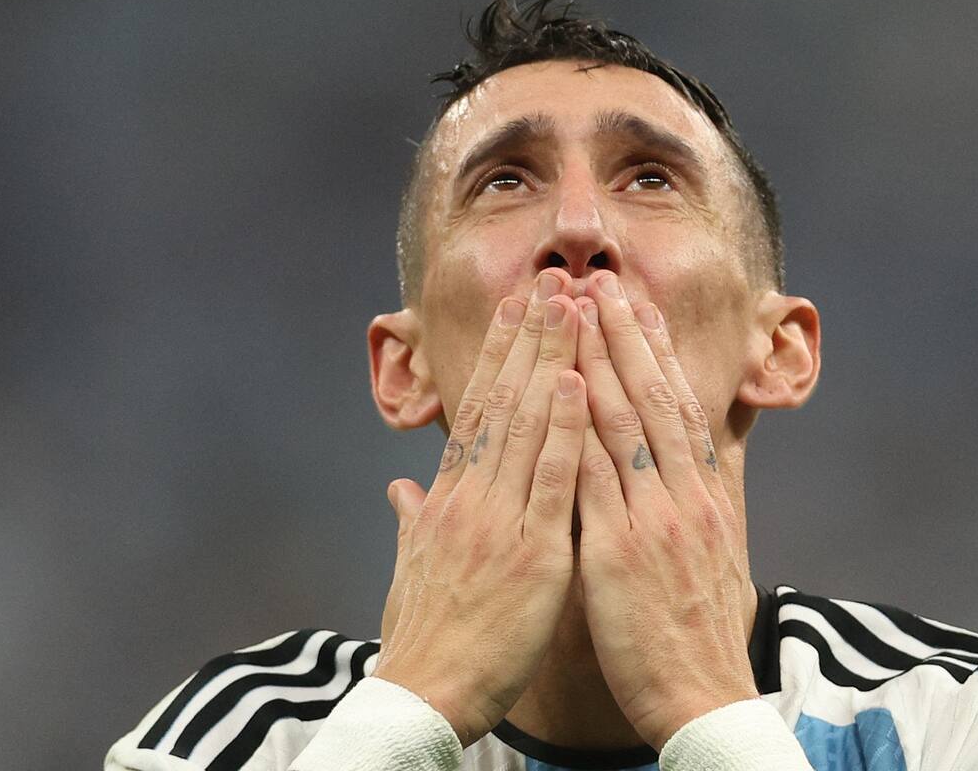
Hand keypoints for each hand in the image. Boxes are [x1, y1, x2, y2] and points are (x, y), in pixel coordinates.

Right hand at [375, 269, 587, 746]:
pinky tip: (576, 384)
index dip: (499, 356)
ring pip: (524, 425)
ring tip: (568, 303)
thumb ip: (412, 521)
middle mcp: (469, 497)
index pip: (478, 411)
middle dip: (527, 337)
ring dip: (548, 359)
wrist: (424, 697)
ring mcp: (497, 520)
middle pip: (501, 401)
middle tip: (550, 280)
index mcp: (449, 500)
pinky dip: (562, 430)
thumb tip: (401, 489)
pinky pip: (549, 482)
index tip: (516, 308)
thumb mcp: (412, 569)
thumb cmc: (425, 636)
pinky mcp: (529, 554)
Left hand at [574, 270, 758, 750]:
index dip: (653, 352)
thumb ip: (689, 508)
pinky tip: (563, 391)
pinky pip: (597, 481)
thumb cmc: (697, 633)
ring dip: (600, 362)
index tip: (633, 305)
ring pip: (626, 425)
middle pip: (654, 399)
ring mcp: (656, 521)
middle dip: (625, 336)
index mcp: (701, 497)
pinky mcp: (623, 553)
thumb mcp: (708, 558)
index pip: (676, 407)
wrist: (705, 698)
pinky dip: (580, 431)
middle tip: (603, 282)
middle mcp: (684, 497)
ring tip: (579, 311)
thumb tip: (683, 471)